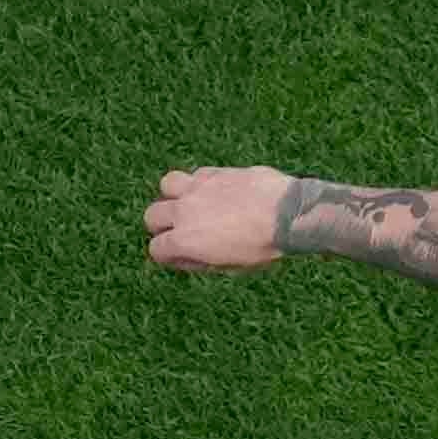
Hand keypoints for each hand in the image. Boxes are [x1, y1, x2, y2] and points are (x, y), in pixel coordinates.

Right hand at [144, 166, 292, 273]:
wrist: (285, 214)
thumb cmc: (261, 246)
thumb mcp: (231, 267)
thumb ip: (202, 261)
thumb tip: (185, 258)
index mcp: (185, 240)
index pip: (156, 249)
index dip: (168, 256)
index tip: (183, 256)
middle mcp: (184, 211)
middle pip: (152, 215)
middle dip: (162, 225)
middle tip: (181, 231)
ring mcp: (197, 187)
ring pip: (167, 185)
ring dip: (174, 195)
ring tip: (191, 204)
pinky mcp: (214, 172)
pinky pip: (195, 175)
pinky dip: (199, 184)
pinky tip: (216, 193)